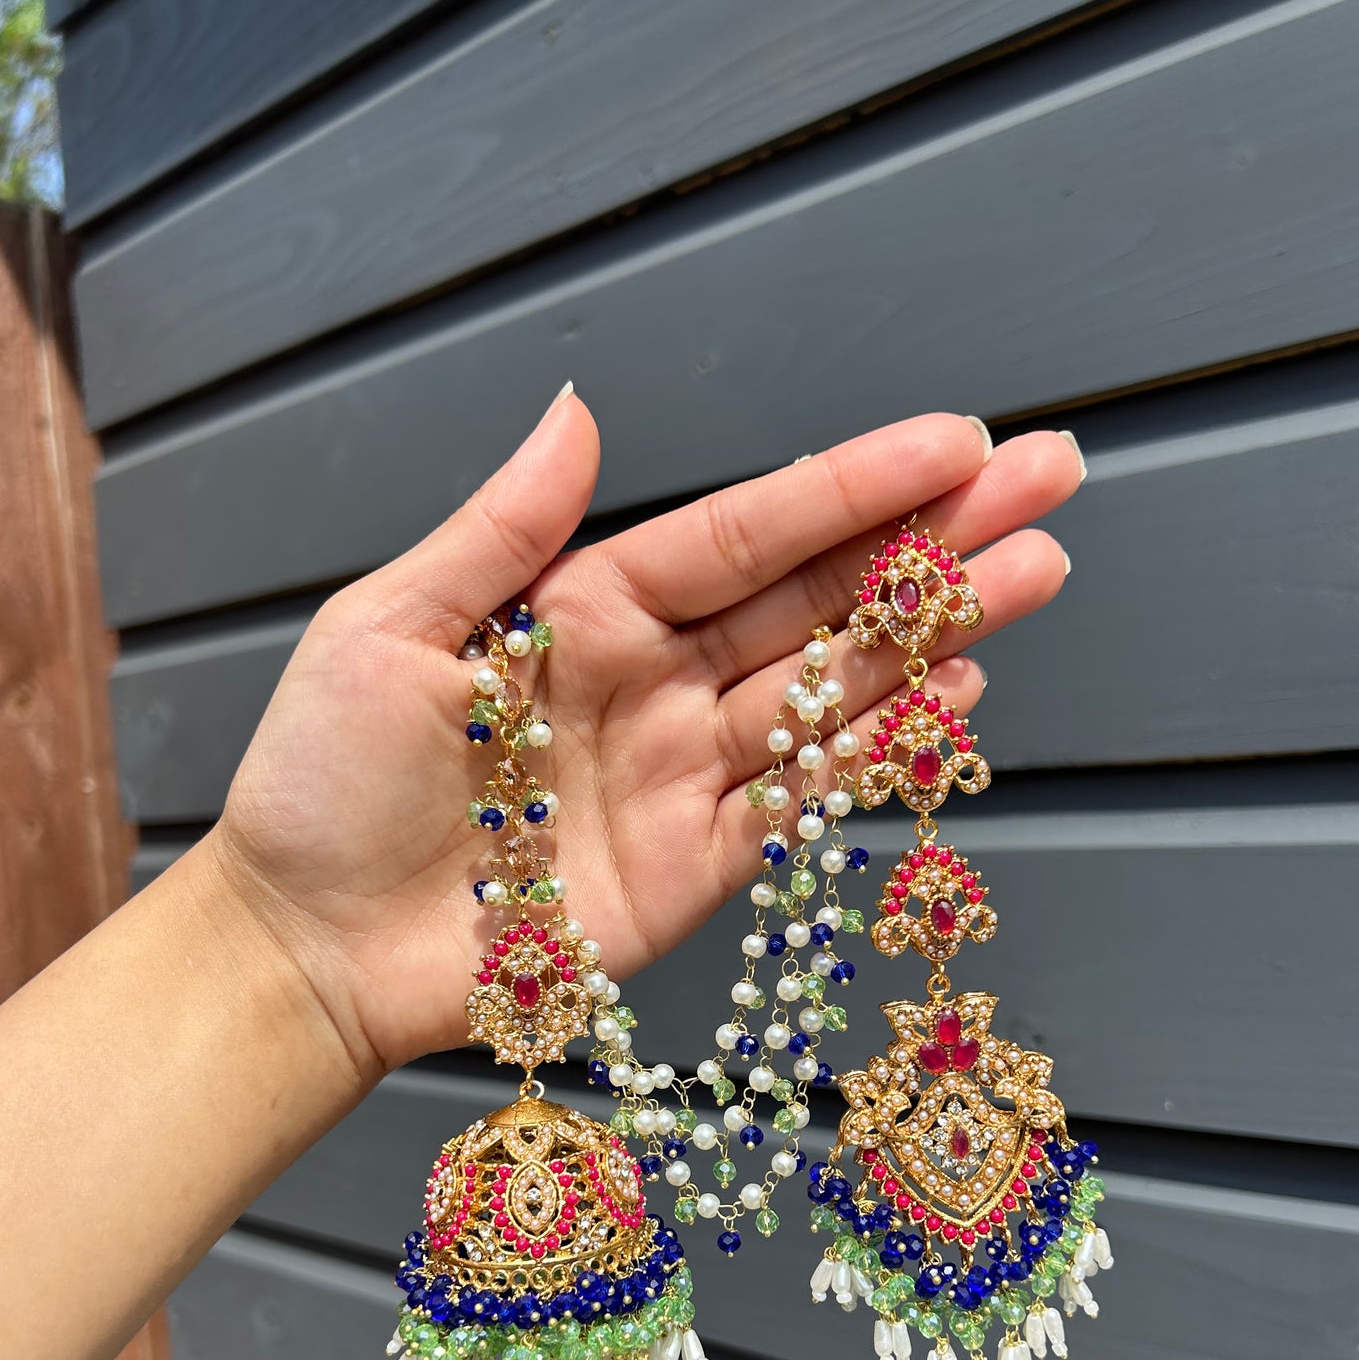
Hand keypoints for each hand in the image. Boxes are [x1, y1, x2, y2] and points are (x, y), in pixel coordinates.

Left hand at [207, 392, 1080, 1082]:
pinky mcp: (693, 872)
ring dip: (935, 636)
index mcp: (581, 612)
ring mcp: (681, 779)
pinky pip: (803, 802)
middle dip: (932, 545)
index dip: (848, 489)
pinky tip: (955, 695)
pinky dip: (878, 752)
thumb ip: (499, 532)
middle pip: (815, 602)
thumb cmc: (323, 783)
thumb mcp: (387, 631)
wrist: (308, 950)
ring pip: (831, 694)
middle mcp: (651, 686)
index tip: (954, 444)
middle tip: (1050, 483)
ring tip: (1037, 574)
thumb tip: (579, 410)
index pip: (741, 535)